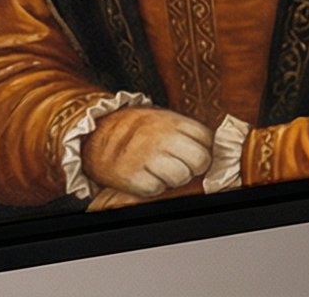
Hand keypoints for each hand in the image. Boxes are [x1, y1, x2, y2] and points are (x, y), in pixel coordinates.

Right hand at [83, 107, 213, 199]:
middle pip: (200, 160)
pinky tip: (145, 176)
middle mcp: (162, 137)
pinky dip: (153, 187)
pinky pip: (156, 189)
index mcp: (173, 121)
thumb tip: (212, 148)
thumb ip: (186, 131)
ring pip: (181, 177)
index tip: (193, 151)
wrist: (97, 134)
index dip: (203, 148)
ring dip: (174, 179)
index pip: (207, 139)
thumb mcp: (164, 120)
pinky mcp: (131, 175)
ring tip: (161, 171)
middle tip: (181, 165)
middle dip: (194, 167)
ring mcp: (146, 156)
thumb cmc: (137, 130)